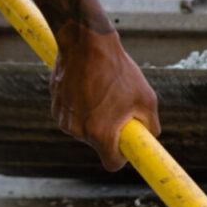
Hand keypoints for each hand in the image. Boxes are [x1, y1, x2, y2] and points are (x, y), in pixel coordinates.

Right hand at [51, 26, 159, 171]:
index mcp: (100, 134)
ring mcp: (64, 118)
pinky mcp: (55, 105)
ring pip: (84, 129)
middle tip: (118, 108)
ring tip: (103, 92)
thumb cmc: (119, 70)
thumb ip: (151, 124)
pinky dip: (81, 107)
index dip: (121, 157)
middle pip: (98, 144)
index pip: (111, 163)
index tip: (126, 146)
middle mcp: (78, 130)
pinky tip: (88, 86)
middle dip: (109, 131)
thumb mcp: (146, 98)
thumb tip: (150, 135)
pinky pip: (73, 115)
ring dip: (95, 118)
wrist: (86, 43)